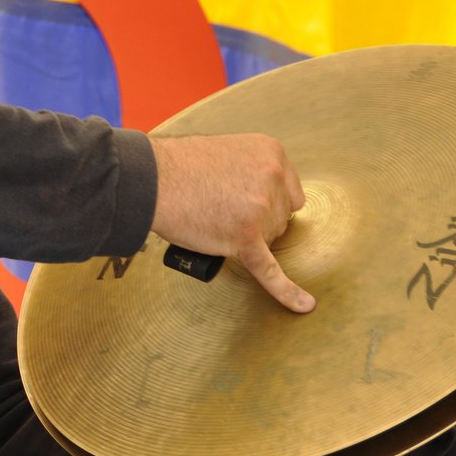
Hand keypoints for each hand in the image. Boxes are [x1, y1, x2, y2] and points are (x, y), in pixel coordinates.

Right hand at [148, 133, 313, 312]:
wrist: (150, 179)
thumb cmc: (178, 167)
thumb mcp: (229, 151)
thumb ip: (253, 172)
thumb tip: (261, 199)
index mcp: (271, 152)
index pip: (290, 194)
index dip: (267, 204)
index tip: (246, 205)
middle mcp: (273, 177)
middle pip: (281, 219)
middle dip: (255, 223)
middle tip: (221, 210)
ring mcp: (260, 208)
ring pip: (270, 240)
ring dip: (248, 240)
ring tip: (215, 221)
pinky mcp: (245, 236)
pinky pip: (269, 269)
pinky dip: (286, 291)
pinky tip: (304, 305)